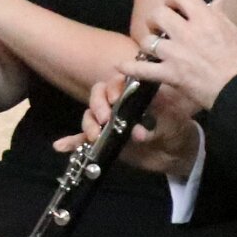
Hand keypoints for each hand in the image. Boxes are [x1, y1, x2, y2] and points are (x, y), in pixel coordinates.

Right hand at [57, 72, 203, 177]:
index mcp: (135, 93)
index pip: (118, 83)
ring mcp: (109, 122)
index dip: (113, 89)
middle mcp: (118, 104)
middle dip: (98, 105)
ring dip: (88, 124)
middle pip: (99, 96)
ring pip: (90, 116)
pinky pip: (84, 139)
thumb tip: (137, 133)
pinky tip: (60, 146)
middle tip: (104, 119)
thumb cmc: (177, 130)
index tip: (115, 101)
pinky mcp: (104, 140)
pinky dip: (71, 142)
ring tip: (94, 137)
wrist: (176, 154)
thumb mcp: (172, 126)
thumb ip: (154, 129)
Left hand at [119, 0, 236, 112]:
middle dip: (156, 17)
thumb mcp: (234, 31)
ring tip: (152, 45)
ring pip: (148, 40)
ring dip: (148, 41)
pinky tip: (121, 65)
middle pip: (158, 14)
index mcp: (205, 19)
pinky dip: (130, 68)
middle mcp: (186, 33)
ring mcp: (175, 54)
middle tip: (160, 24)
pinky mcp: (169, 74)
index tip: (173, 3)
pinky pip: (142, 70)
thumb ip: (219, 14)